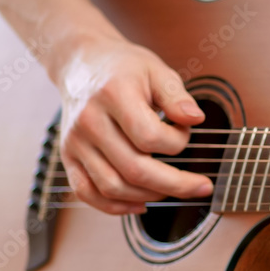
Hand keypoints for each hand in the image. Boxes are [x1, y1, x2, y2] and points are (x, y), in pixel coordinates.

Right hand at [57, 36, 213, 215]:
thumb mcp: (157, 70)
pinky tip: (140, 204)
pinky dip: (114, 207)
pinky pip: (87, 192)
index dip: (177, 142)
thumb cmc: (124, 67)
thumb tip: (196, 119)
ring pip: (112, 187)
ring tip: (172, 189)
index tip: (186, 131)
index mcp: (114, 94)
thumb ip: (177, 96)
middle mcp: (90, 121)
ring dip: (148, 196)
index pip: (149, 136)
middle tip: (202, 187)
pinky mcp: (68, 156)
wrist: (82, 63)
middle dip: (174, 184)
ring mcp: (75, 142)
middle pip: (133, 168)